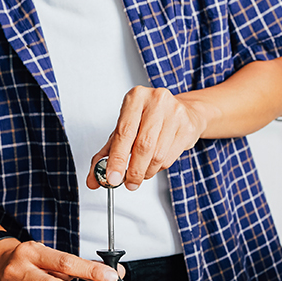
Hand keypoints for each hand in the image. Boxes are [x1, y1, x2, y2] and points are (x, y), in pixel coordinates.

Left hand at [86, 86, 207, 190]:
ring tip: (140, 174)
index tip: (111, 178)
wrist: (184, 111)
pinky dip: (158, 168)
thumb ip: (106, 154)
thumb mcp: (124, 130)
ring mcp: (175, 112)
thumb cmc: (149, 120)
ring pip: (157, 154)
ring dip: (146, 171)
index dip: (116, 159)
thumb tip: (94, 179)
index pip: (124, 133)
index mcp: (135, 97)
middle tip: (128, 183)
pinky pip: (169, 157)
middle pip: (143, 145)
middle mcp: (156, 101)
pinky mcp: (187, 127)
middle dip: (133, 170)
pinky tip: (154, 164)